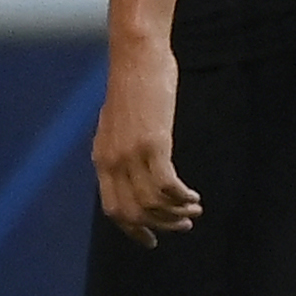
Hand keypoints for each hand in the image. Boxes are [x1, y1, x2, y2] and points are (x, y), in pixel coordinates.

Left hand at [93, 37, 200, 246]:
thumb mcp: (119, 122)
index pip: (112, 208)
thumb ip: (120, 148)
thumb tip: (131, 168)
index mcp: (101, 158)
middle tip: (183, 225)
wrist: (136, 55)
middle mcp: (112, 161)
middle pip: (133, 213)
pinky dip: (182, 198)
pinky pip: (167, 186)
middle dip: (160, 225)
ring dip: (176, 213)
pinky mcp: (153, 144)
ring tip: (193, 210)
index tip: (152, 239)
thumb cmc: (133, 85)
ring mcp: (131, 154)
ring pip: (152, 204)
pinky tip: (193, 197)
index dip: (133, 229)